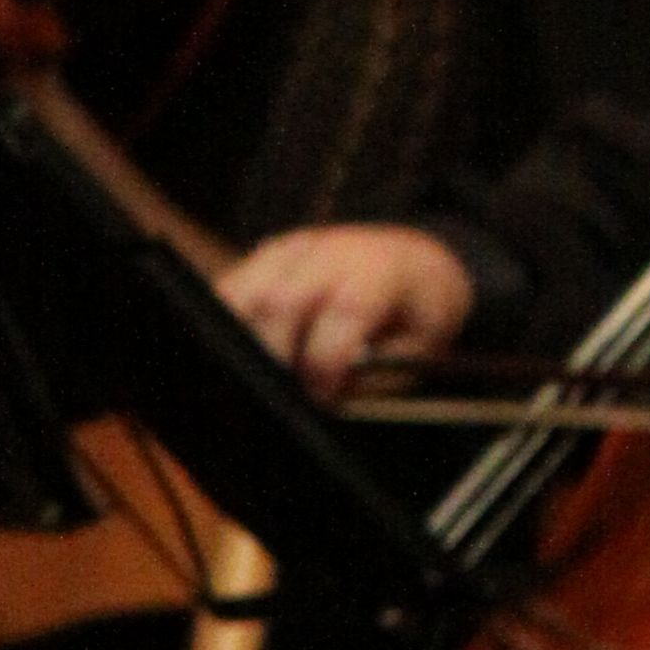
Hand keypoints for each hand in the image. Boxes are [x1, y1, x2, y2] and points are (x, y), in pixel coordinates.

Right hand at [219, 224, 477, 400]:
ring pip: (238, 294)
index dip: (328, 362)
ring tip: (257, 383)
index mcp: (382, 268)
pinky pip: (226, 292)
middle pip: (280, 301)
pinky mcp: (261, 257)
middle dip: (274, 360)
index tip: (322, 398)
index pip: (346, 309)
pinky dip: (225, 329)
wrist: (414, 260)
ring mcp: (290, 248)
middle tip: (280, 399)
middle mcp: (331, 249)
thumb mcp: (423, 346)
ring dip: (238, 345)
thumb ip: (379, 374)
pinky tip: (241, 362)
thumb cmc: (418, 312)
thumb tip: (327, 401)